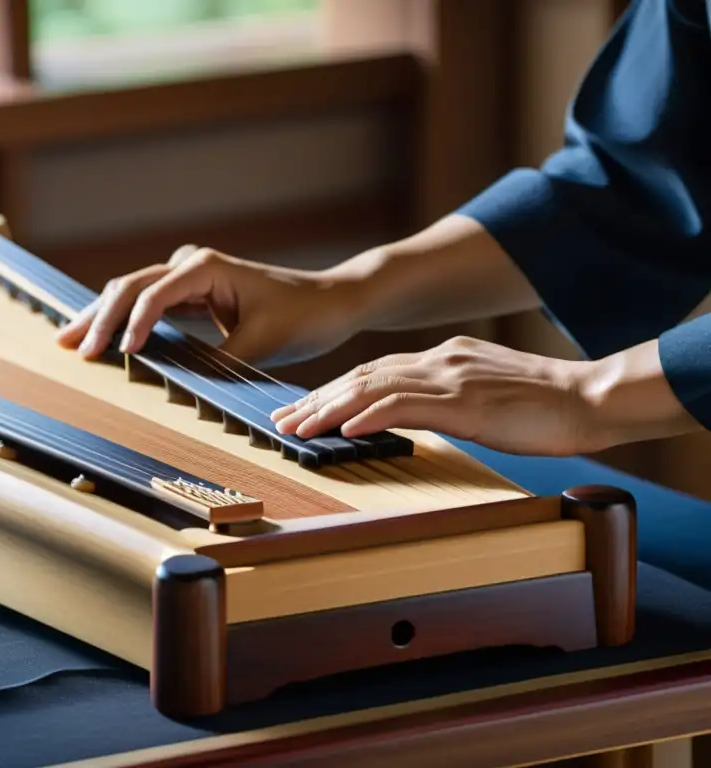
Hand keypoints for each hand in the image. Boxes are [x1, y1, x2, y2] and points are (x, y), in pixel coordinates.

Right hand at [56, 245, 365, 366]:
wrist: (334, 302)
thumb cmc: (305, 317)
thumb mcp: (264, 344)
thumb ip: (220, 363)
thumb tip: (181, 388)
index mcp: (207, 267)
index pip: (154, 293)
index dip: (133, 324)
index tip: (120, 355)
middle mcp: (193, 265)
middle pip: (131, 285)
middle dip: (99, 317)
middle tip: (70, 347)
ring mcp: (191, 277)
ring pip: (133, 291)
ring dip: (103, 315)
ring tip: (67, 339)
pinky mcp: (194, 293)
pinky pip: (149, 303)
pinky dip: (124, 319)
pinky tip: (103, 336)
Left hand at [270, 336, 595, 455]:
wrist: (589, 399)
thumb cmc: (541, 406)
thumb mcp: (480, 397)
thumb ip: (442, 400)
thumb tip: (409, 417)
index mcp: (440, 357)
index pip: (372, 371)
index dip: (332, 390)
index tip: (302, 410)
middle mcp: (437, 360)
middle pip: (361, 376)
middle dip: (316, 399)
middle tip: (281, 420)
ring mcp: (449, 377)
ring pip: (372, 387)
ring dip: (329, 409)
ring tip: (297, 428)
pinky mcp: (464, 401)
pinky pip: (404, 406)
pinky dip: (369, 416)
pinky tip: (345, 428)